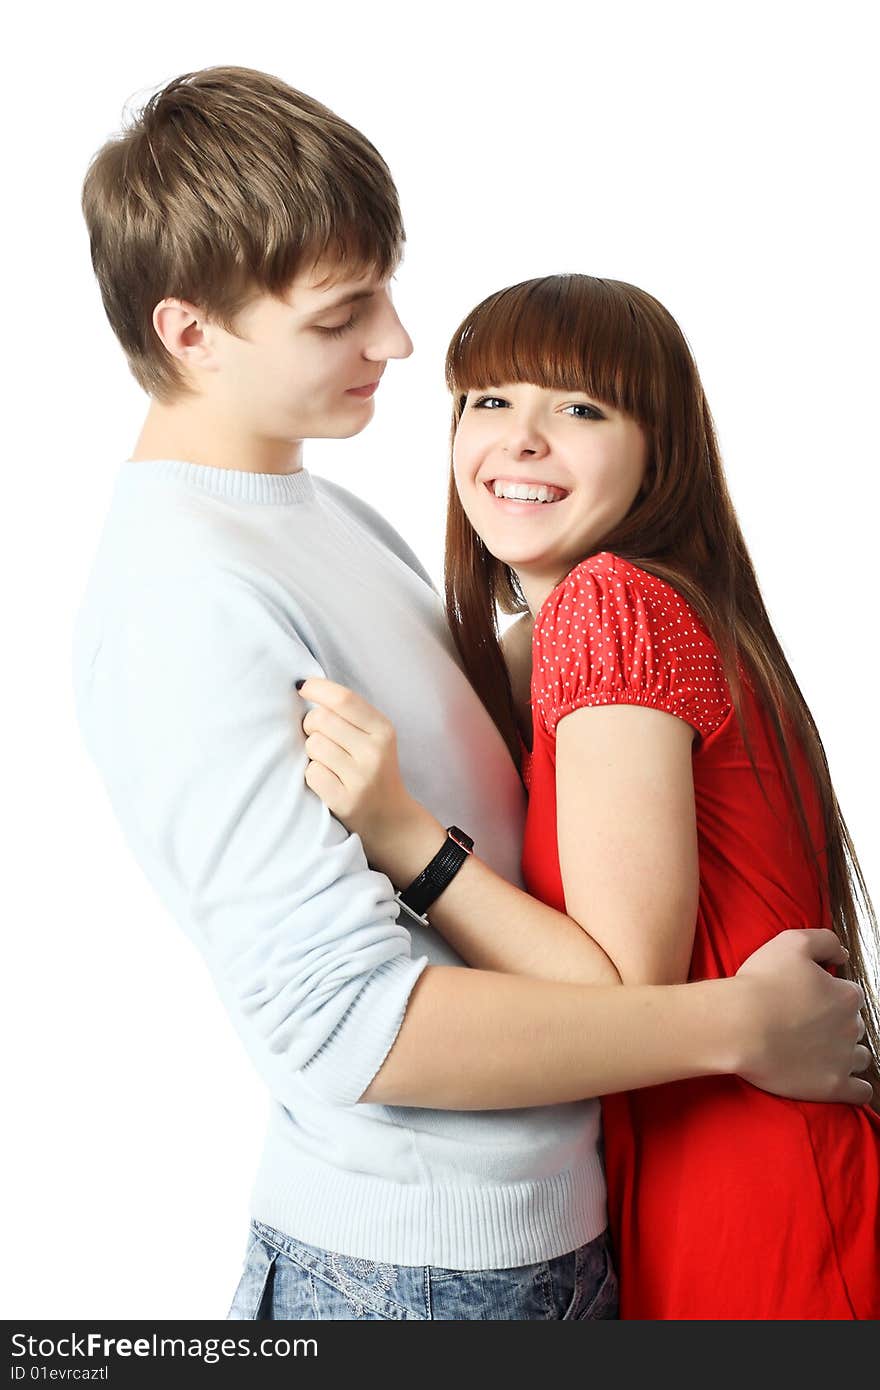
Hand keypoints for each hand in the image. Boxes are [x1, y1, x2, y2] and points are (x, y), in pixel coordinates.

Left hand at [298, 677, 420, 866]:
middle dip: (310, 725)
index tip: (302, 688)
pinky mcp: (345, 800)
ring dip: (312, 752)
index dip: (316, 688)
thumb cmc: (372, 769)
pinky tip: (328, 781)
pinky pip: (311, 773)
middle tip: (319, 736)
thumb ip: (348, 714)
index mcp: (383, 729)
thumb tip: (305, 686)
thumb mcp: (374, 737)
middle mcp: (375, 751)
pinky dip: (313, 775)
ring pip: (312, 745)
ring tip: (328, 762)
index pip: (343, 699)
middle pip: (321, 719)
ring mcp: (361, 777)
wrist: (391, 818)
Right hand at [735, 929, 870, 1103]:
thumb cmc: (761, 983)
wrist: (739, 1026)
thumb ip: (825, 941)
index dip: (829, 993)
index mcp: (845, 994)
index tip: (806, 998)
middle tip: (805, 1024)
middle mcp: (852, 1027)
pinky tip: (840, 1079)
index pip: (849, 993)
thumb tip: (842, 955)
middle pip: (854, 1025)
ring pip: (860, 1056)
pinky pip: (861, 1091)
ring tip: (818, 1051)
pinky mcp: (834, 1086)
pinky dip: (856, 1086)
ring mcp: (844, 1059)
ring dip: (847, 1053)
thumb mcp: (791, 942)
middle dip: (836, 1024)